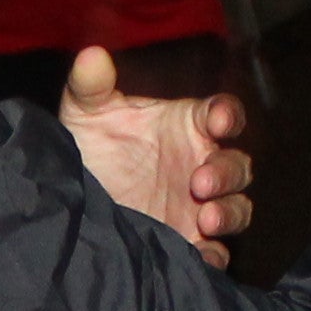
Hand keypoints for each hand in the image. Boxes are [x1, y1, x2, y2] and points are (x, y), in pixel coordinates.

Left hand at [61, 47, 250, 264]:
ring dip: (229, 212)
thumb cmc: (90, 148)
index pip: (224, 114)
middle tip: (200, 181)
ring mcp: (200, 206)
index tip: (217, 120)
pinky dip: (215, 255)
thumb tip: (91, 54)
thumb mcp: (84, 114)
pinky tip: (202, 255)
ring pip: (237, 208)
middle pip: (237, 165)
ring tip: (206, 217)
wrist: (72, 204)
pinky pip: (217, 252)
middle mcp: (202, 165)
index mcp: (189, 126)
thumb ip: (90, 85)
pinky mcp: (190, 242)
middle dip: (227, 172)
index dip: (227, 115)